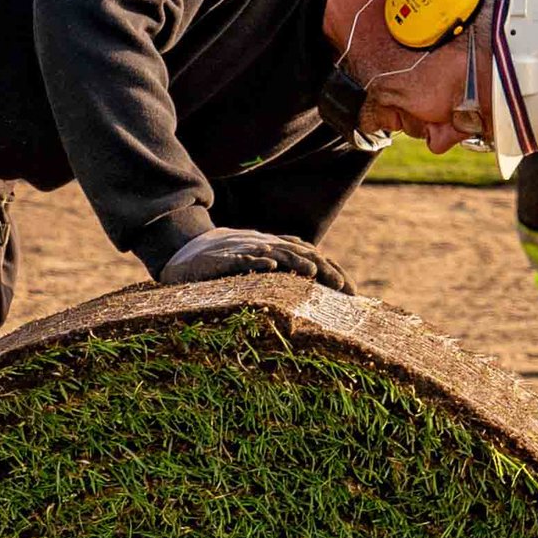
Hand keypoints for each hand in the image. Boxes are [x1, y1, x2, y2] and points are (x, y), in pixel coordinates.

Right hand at [158, 227, 354, 294]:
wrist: (186, 255)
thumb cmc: (228, 265)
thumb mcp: (260, 269)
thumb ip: (284, 275)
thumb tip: (316, 290)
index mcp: (275, 249)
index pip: (310, 256)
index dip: (331, 270)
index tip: (351, 291)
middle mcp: (264, 246)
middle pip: (299, 253)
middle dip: (322, 267)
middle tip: (341, 285)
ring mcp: (244, 250)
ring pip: (274, 252)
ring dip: (295, 261)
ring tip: (313, 270)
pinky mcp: (222, 259)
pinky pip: (241, 259)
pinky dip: (256, 261)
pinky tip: (271, 266)